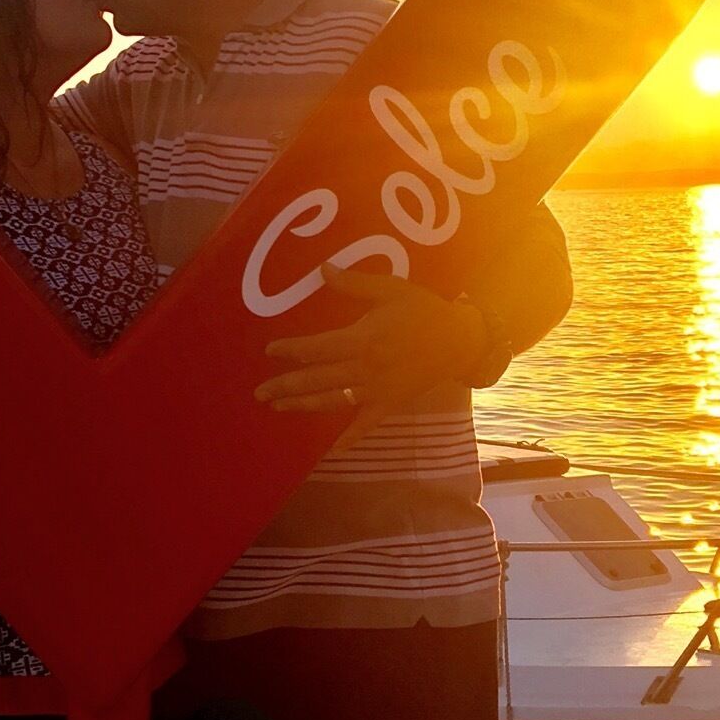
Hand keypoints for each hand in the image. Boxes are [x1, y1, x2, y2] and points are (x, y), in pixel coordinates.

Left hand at [255, 266, 487, 418]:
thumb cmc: (424, 311)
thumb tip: (322, 269)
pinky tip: (329, 450)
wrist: (460, 340)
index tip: (269, 351)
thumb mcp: (391, 289)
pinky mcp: (389, 405)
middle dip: (285, 386)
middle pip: (316, 379)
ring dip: (303, 406)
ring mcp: (377, 390)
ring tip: (278, 407)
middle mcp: (366, 368)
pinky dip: (347, 439)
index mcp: (363, 339)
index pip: (316, 348)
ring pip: (332, 401)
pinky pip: (364, 425)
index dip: (290, 350)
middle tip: (259, 392)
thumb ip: (354, 283)